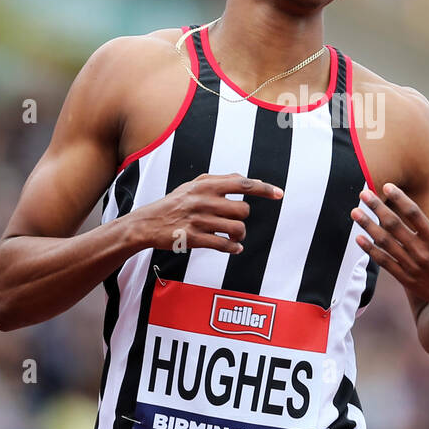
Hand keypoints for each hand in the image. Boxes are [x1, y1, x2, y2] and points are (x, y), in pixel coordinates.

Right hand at [132, 173, 282, 253]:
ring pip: (237, 228)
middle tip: (233, 222)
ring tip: (233, 236)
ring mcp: (199, 219)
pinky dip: (233, 248)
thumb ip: (220, 181)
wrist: (148, 223)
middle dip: (242, 218)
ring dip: (239, 235)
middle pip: (243, 210)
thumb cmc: (175, 203)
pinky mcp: (194, 238)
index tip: (279, 194)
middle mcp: (203, 200)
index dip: (264, 189)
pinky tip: (234, 248)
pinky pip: (224, 245)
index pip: (242, 183)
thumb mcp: (194, 185)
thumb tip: (248, 180)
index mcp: (206, 185)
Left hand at [350, 176, 428, 317]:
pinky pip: (384, 262)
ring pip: (385, 243)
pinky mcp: (405, 278)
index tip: (386, 186)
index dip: (399, 198)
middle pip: (394, 226)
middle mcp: (422, 251)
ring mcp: (412, 265)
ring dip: (368, 227)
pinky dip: (370, 251)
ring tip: (355, 213)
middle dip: (377, 208)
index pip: (414, 213)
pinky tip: (359, 238)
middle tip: (363, 194)